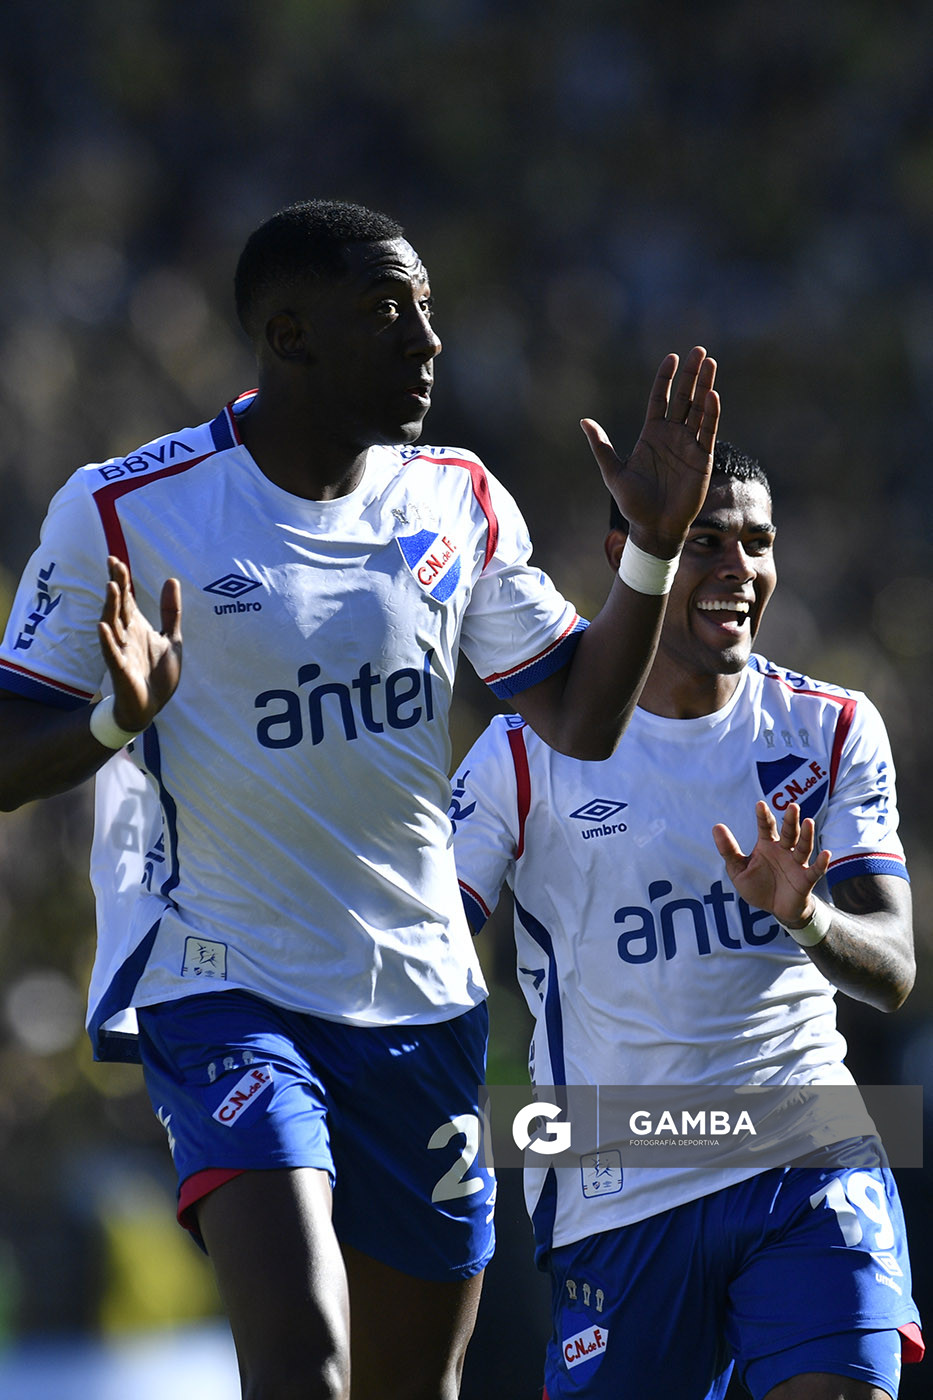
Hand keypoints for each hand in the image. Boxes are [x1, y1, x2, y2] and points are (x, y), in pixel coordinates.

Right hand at [97, 556, 181, 729]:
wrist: (152, 706)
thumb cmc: (158, 674)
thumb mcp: (171, 639)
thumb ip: (170, 611)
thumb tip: (171, 579)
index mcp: (137, 627)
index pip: (127, 598)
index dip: (122, 579)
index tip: (115, 559)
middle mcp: (126, 636)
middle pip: (119, 606)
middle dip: (117, 586)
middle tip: (113, 563)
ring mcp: (121, 652)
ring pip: (113, 626)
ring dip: (111, 607)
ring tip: (112, 587)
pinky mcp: (120, 670)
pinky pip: (111, 654)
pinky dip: (106, 641)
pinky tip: (102, 627)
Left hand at [581, 346, 718, 555]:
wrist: (653, 528)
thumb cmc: (632, 504)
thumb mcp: (613, 473)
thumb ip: (602, 447)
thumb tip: (584, 421)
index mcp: (651, 434)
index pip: (660, 398)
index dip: (666, 378)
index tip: (672, 357)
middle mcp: (672, 435)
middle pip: (683, 398)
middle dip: (691, 374)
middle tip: (698, 350)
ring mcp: (688, 445)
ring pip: (698, 410)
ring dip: (705, 387)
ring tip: (710, 363)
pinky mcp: (701, 459)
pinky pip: (707, 432)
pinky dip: (710, 414)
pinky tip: (712, 396)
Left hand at [712, 801, 830, 927]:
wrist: (775, 909)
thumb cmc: (758, 886)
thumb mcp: (738, 870)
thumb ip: (728, 850)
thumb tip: (716, 826)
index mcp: (767, 845)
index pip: (766, 827)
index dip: (763, 816)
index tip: (760, 804)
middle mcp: (784, 851)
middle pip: (788, 832)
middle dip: (790, 820)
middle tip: (792, 806)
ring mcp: (796, 863)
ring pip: (803, 847)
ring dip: (806, 835)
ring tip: (808, 821)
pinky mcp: (806, 879)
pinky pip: (815, 870)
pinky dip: (821, 862)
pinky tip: (826, 853)